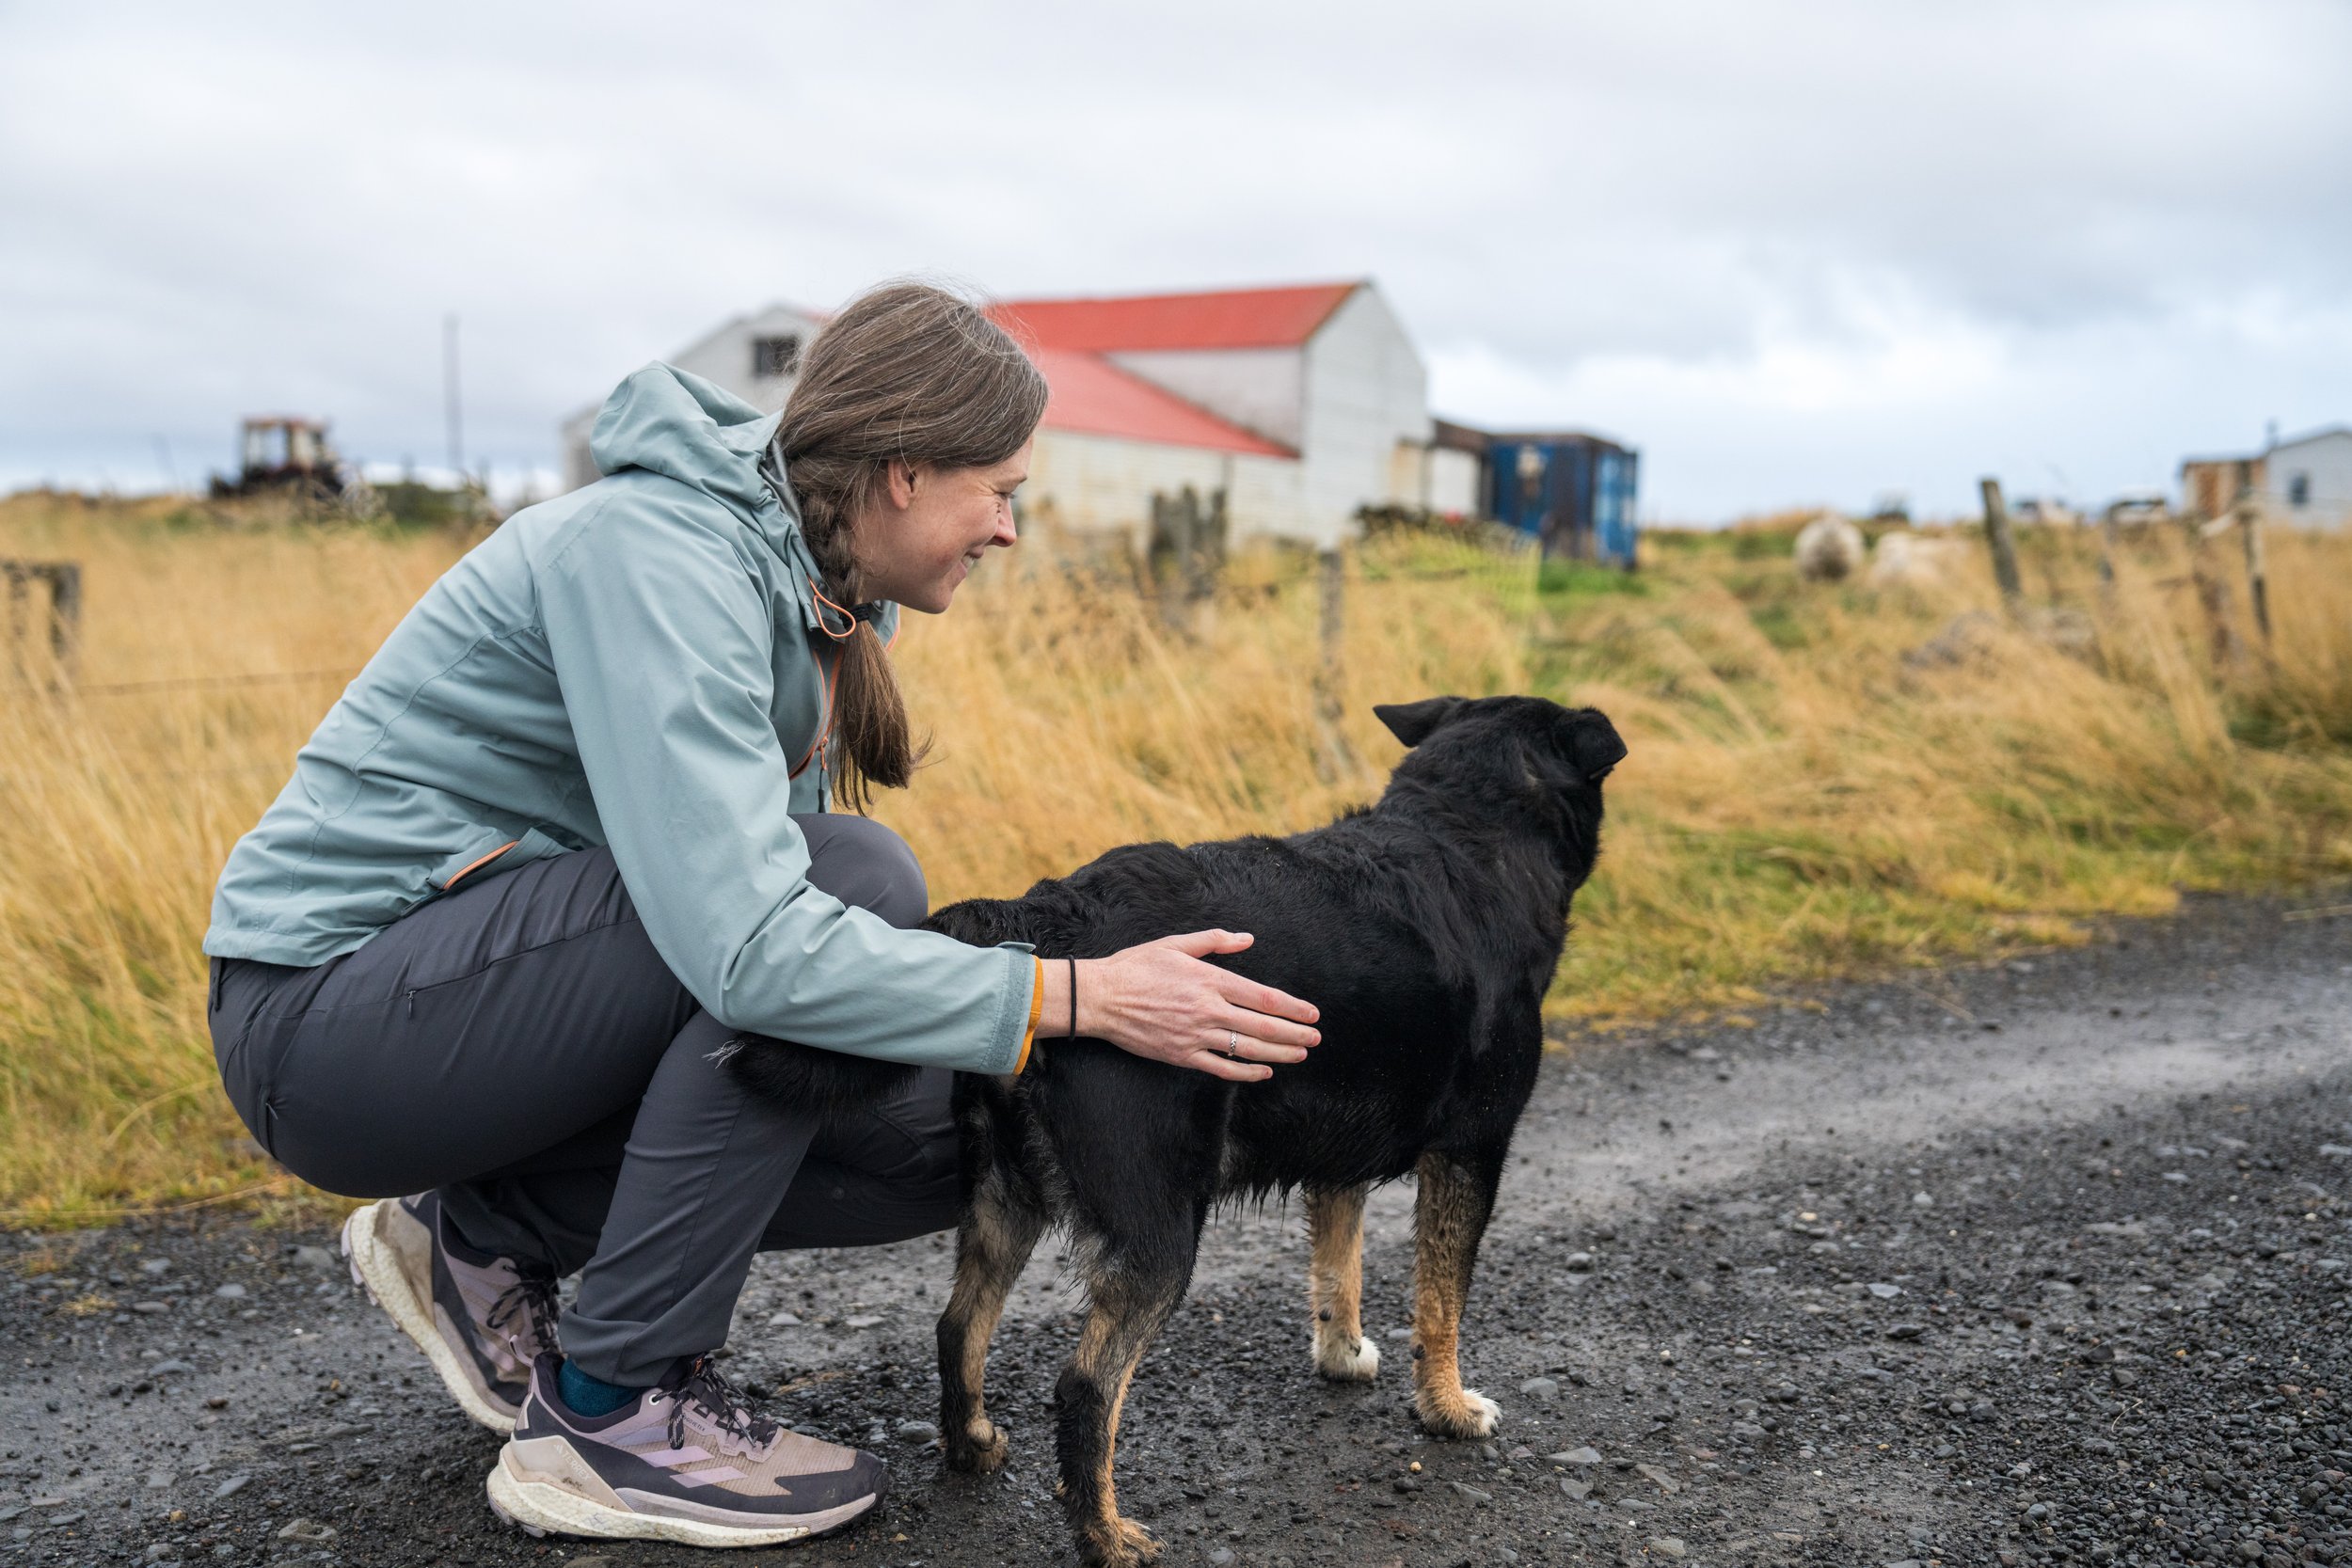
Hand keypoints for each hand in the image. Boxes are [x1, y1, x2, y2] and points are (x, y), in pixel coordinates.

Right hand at [1039, 931, 1321, 1081]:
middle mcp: (1208, 1009)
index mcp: (1209, 980)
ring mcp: (1196, 1035)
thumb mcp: (1176, 944)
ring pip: (1247, 1048)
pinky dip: (1246, 1072)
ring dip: (1278, 1053)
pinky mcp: (1182, 1055)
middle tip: (1316, 1038)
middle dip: (1294, 1033)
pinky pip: (1221, 1068)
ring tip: (1300, 1054)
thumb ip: (1215, 941)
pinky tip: (1264, 1071)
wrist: (1101, 998)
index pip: (1262, 996)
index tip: (1311, 1013)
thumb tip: (1247, 939)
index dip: (1292, 1008)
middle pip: (1262, 1025)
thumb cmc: (1136, 966)